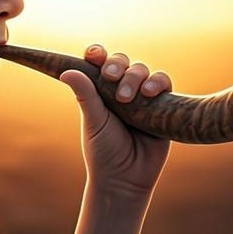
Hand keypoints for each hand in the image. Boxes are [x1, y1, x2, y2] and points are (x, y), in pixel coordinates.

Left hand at [58, 44, 173, 197]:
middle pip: (124, 63)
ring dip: (136, 77)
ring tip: (129, 98)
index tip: (94, 56)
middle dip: (118, 65)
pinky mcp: (162, 108)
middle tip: (110, 78)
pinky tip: (150, 94)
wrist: (126, 179)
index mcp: (101, 91)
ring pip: (144, 71)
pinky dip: (158, 83)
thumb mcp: (93, 122)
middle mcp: (123, 91)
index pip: (101, 63)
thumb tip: (67, 71)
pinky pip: (164, 85)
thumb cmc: (104, 152)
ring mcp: (143, 99)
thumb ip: (85, 95)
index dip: (99, 54)